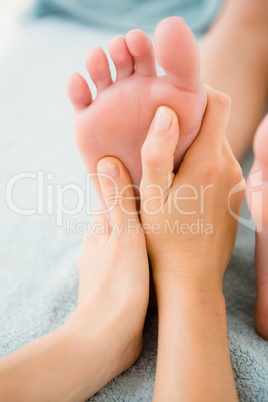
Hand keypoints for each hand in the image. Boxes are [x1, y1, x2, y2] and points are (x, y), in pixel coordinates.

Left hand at [68, 155, 149, 395]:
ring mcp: (104, 263)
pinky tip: (156, 257)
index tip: (152, 174)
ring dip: (141, 233)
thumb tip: (107, 161)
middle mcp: (98, 242)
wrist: (109, 336)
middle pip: (120, 216)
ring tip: (165, 227)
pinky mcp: (113, 283)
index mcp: (100, 226)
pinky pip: (128, 259)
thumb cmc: (119, 283)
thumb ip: (118, 200)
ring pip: (126, 239)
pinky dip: (141, 253)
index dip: (131, 183)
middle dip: (138, 208)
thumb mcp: (124, 234)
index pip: (114, 194)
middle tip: (165, 200)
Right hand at [139, 87, 241, 401]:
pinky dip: (202, 165)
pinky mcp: (235, 197)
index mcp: (207, 163)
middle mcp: (229, 168)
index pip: (218, 104)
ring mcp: (235, 183)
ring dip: (194, 146)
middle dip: (191, 122)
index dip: (198, 92)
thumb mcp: (151, 199)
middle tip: (161, 133)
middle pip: (216, 124)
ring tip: (169, 164)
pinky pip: (220, 167)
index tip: (175, 99)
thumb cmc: (165, 242)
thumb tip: (166, 113)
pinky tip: (183, 186)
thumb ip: (157, 154)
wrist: (191, 281)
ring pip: (216, 146)